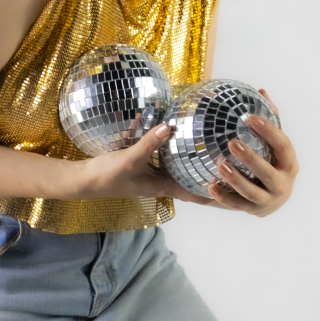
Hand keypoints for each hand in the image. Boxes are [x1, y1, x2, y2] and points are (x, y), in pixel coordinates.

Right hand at [79, 122, 214, 204]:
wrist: (85, 180)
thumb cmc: (108, 176)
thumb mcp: (130, 159)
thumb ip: (150, 143)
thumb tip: (171, 127)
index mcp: (162, 187)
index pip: (194, 194)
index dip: (214, 193)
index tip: (234, 190)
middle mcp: (160, 182)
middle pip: (189, 179)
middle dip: (206, 173)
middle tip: (227, 162)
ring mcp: (151, 173)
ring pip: (175, 165)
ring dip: (188, 158)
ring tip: (206, 145)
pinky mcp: (141, 164)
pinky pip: (159, 154)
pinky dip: (166, 144)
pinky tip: (167, 126)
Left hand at [207, 89, 298, 216]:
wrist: (274, 197)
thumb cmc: (272, 161)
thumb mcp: (274, 144)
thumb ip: (269, 119)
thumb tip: (261, 91)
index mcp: (290, 164)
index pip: (284, 146)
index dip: (269, 131)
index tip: (250, 117)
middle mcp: (283, 185)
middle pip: (268, 173)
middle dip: (251, 159)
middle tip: (232, 142)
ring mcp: (269, 201)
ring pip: (252, 192)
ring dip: (235, 179)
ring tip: (219, 163)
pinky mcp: (254, 211)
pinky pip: (237, 205)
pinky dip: (224, 196)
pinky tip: (210, 185)